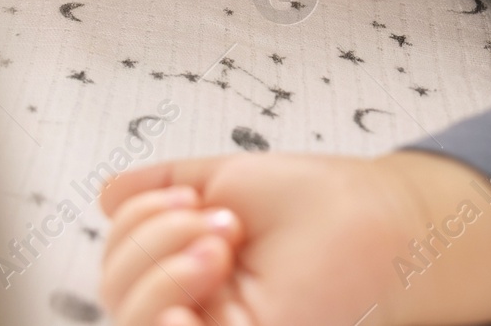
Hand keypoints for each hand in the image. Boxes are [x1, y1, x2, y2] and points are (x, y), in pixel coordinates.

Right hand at [100, 152, 424, 325]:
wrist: (380, 219)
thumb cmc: (322, 201)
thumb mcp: (228, 178)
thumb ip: (164, 185)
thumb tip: (110, 193)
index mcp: (190, 265)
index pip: (123, 262)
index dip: (139, 224)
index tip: (194, 198)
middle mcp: (199, 305)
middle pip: (119, 294)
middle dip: (152, 241)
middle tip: (217, 220)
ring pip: (136, 323)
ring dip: (162, 274)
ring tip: (219, 245)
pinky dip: (166, 317)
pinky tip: (194, 287)